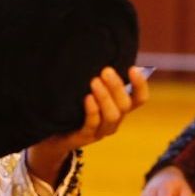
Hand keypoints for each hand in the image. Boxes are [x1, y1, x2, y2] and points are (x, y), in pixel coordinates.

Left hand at [26, 65, 150, 184]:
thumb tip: (102, 58)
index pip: (139, 99)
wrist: (53, 135)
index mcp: (119, 109)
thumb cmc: (73, 109)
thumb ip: (99, 81)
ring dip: (105, 97)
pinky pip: (92, 124)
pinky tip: (87, 98)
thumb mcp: (88, 93)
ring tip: (95, 82)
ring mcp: (100, 131)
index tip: (132, 69)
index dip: (140, 85)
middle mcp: (113, 121)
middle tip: (106, 71)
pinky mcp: (84, 137)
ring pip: (112, 116)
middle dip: (117, 87)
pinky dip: (92, 110)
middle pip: (125, 105)